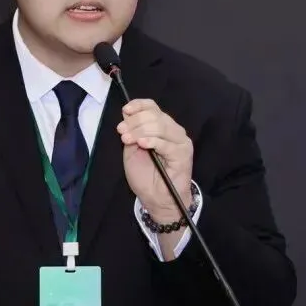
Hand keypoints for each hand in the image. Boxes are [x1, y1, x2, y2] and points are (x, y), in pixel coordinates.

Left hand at [116, 99, 192, 221]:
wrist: (157, 199)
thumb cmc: (146, 177)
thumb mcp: (132, 151)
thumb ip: (131, 133)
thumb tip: (126, 114)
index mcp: (162, 127)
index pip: (152, 107)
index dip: (138, 105)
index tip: (125, 111)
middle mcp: (173, 130)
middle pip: (154, 115)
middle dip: (134, 122)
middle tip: (121, 132)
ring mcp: (180, 141)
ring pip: (160, 126)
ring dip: (140, 130)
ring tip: (127, 140)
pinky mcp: (184, 153)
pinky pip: (167, 143)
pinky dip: (153, 141)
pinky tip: (142, 143)